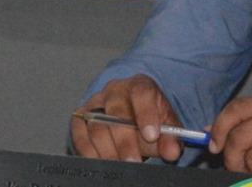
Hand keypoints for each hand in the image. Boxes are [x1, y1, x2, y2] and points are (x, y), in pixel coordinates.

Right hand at [70, 75, 184, 163]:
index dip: (146, 114)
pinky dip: (90, 152)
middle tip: (133, 161)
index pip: (142, 93)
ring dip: (108, 150)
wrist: (131, 117)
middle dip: (125, 140)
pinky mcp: (80, 118)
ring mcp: (95, 103)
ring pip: (96, 126)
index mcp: (139, 86)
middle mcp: (114, 91)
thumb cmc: (150, 120)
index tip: (151, 135)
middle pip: (116, 112)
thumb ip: (171, 138)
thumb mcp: (166, 126)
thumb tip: (171, 151)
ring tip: (121, 165)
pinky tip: (103, 162)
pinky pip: (80, 135)